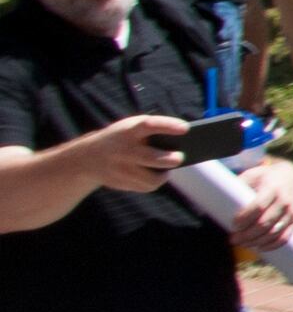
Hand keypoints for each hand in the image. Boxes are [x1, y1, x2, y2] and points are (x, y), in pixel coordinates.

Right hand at [70, 114, 189, 196]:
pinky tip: (157, 175)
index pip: (150, 125)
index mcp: (128, 130)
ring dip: (163, 175)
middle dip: (170, 159)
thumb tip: (184, 144)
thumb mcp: (130, 128)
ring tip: (169, 168)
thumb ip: (153, 132)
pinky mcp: (120, 183)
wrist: (86, 158)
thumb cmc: (120, 138)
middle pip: (152, 158)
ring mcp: (120, 169)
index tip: (185, 128)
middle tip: (179, 157)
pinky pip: (145, 187)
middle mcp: (124, 150)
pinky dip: (154, 182)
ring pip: (151, 179)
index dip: (168, 126)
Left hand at [222, 158, 292, 250]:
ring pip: (273, 233)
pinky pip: (284, 238)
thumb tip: (213, 200)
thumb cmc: (265, 178)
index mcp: (272, 188)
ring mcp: (292, 212)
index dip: (245, 219)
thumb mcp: (252, 175)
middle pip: (264, 223)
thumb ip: (237, 187)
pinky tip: (259, 247)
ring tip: (243, 243)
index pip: (258, 207)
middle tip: (233, 239)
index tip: (233, 225)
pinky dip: (271, 246)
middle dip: (247, 235)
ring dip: (256, 242)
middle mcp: (284, 200)